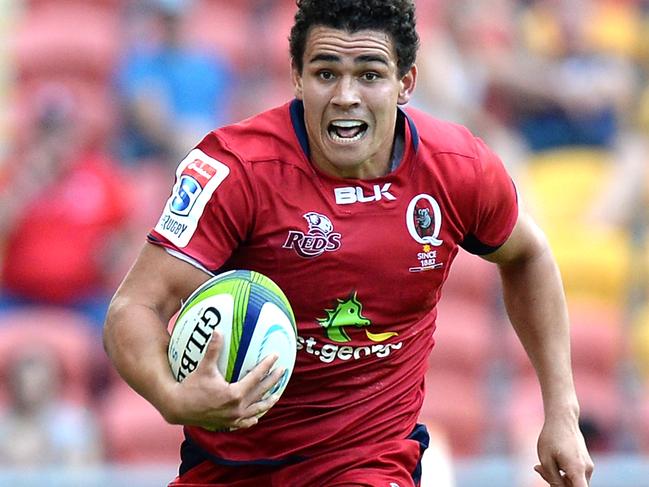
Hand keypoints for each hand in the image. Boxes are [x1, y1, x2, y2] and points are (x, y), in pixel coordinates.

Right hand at [165, 332, 284, 430]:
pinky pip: (244, 422)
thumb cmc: (191, 387)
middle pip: (261, 392)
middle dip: (273, 381)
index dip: (267, 365)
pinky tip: (257, 416)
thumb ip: (213, 350)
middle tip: (283, 371)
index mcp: (235, 394)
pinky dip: (252, 418)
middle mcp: (237, 408)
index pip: (256, 377)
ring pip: (256, 409)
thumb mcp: (204, 368)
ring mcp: (233, 418)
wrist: (178, 408)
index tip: (275, 356)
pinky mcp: (227, 424)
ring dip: (267, 402)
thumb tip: (218, 330)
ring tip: (276, 395)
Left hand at [534, 413, 593, 485]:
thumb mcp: (546, 459)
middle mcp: (587, 470)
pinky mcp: (585, 463)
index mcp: (577, 470)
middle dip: (558, 485)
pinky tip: (552, 462)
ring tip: (544, 464)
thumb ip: (551, 479)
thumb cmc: (551, 438)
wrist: (563, 419)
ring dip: (559, 479)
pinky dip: (563, 474)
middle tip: (541, 470)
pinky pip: (575, 475)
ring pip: (573, 482)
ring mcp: (588, 466)